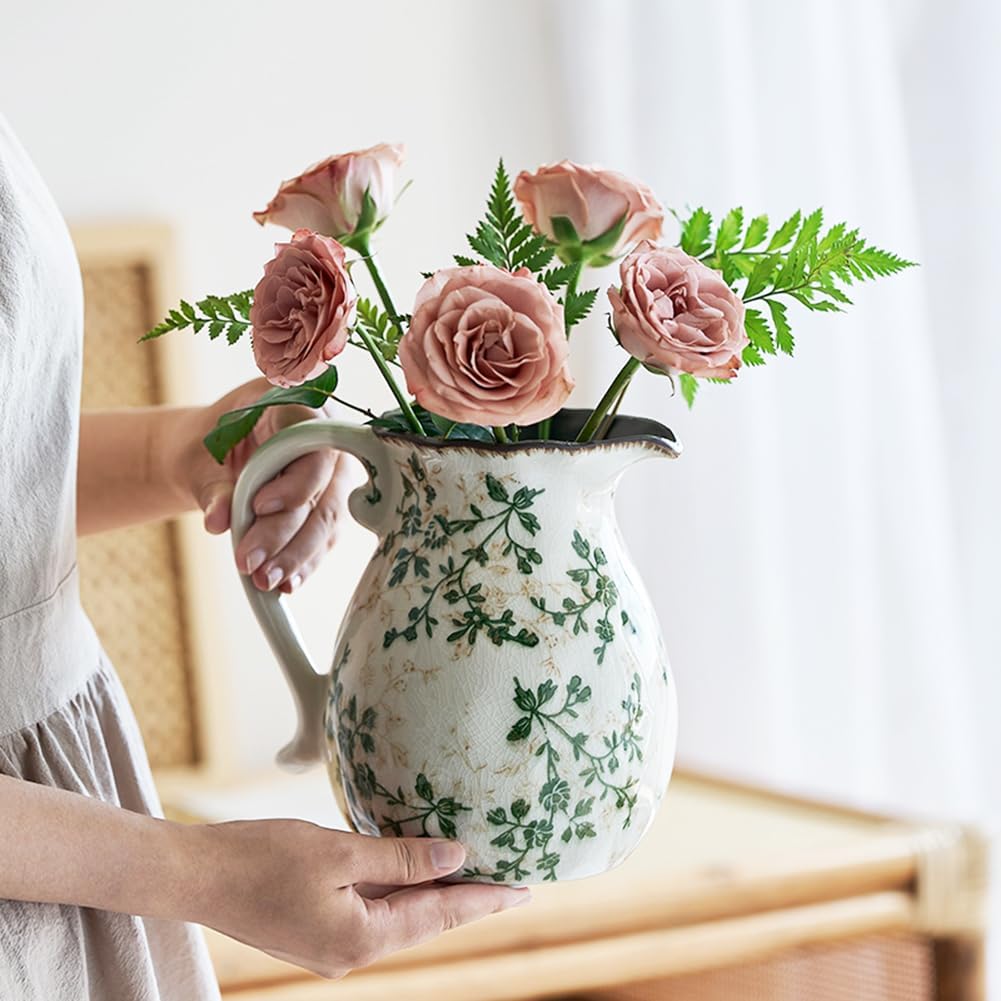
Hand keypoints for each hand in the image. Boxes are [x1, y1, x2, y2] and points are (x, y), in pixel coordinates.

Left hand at [170, 379, 350, 592]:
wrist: (209, 454)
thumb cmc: (206, 445)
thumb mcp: (201, 459)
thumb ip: (214, 488)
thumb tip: (218, 521)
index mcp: (298, 403)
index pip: (312, 445)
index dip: (293, 480)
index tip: (258, 507)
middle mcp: (327, 435)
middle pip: (322, 489)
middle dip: (286, 532)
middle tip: (250, 562)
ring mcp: (334, 471)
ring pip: (327, 518)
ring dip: (297, 555)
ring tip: (264, 581)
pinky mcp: (329, 501)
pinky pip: (325, 535)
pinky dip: (304, 561)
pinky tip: (286, 583)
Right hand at [188, 820, 529, 978]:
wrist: (195, 875)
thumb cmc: (261, 857)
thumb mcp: (339, 852)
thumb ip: (402, 859)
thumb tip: (457, 856)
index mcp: (361, 939)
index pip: (440, 915)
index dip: (485, 899)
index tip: (526, 888)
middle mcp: (351, 952)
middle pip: (424, 921)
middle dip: (468, 900)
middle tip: (511, 880)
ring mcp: (332, 944)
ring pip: (400, 917)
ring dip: (436, 894)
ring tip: (475, 874)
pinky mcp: (317, 929)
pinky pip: (375, 910)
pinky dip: (402, 890)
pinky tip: (417, 872)